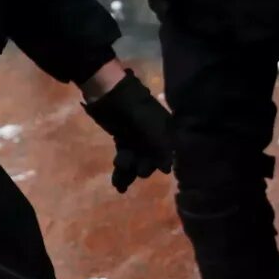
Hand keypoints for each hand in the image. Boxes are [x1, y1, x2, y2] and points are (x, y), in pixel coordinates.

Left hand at [81, 67, 175, 191]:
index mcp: (166, 130)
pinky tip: (118, 183)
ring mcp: (138, 137)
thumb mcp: (152, 130)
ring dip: (129, 172)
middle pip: (151, 158)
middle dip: (143, 167)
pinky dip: (122, 169)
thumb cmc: (135, 110)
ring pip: (137, 160)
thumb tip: (167, 170)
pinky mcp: (123, 139)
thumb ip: (160, 150)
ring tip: (120, 184)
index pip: (168, 152)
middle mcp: (155, 135)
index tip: (153, 168)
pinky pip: (125, 157)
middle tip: (137, 168)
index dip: (161, 163)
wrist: (110, 94)